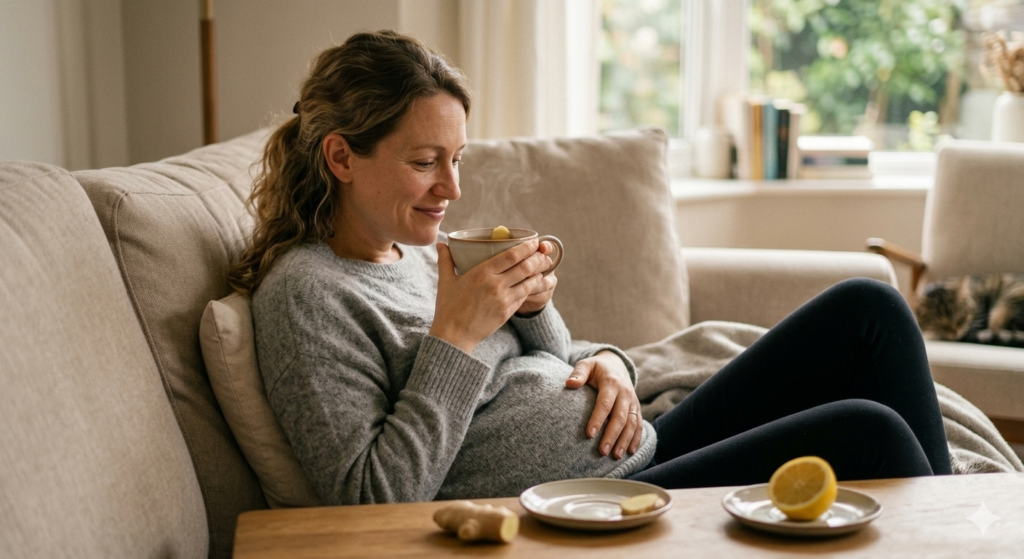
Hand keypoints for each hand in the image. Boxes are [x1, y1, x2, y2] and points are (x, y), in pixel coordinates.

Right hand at [430, 239, 549, 353]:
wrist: (454, 336)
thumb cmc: (448, 307)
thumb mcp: (445, 281)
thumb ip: (445, 260)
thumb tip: (441, 244)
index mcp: (481, 273)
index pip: (511, 256)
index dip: (526, 247)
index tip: (533, 242)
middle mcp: (496, 285)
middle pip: (525, 267)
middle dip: (537, 258)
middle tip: (543, 252)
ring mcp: (504, 300)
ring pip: (529, 283)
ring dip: (538, 273)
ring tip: (543, 266)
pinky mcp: (507, 313)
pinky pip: (523, 297)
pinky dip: (530, 288)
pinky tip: (532, 283)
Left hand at [565, 351, 642, 458]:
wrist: (617, 365)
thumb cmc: (597, 368)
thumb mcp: (587, 365)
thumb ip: (579, 373)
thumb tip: (569, 384)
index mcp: (611, 383)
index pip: (605, 403)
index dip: (597, 419)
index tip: (588, 434)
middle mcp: (625, 393)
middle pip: (620, 417)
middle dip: (611, 435)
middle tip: (602, 452)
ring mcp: (633, 402)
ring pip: (632, 423)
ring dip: (625, 441)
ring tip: (615, 456)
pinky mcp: (637, 409)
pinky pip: (639, 425)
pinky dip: (636, 439)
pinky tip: (630, 452)